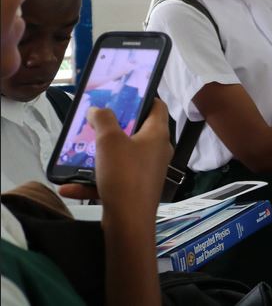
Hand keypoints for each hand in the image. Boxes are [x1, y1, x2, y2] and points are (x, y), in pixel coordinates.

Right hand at [60, 100, 171, 218]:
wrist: (129, 222)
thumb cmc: (124, 174)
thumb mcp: (110, 140)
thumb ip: (103, 119)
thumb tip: (98, 110)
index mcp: (157, 135)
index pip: (157, 106)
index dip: (143, 97)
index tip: (123, 95)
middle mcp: (157, 151)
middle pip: (137, 131)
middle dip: (114, 128)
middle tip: (94, 122)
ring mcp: (147, 172)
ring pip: (121, 157)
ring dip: (99, 156)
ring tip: (79, 152)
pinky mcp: (135, 190)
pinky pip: (113, 180)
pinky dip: (93, 182)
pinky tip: (68, 186)